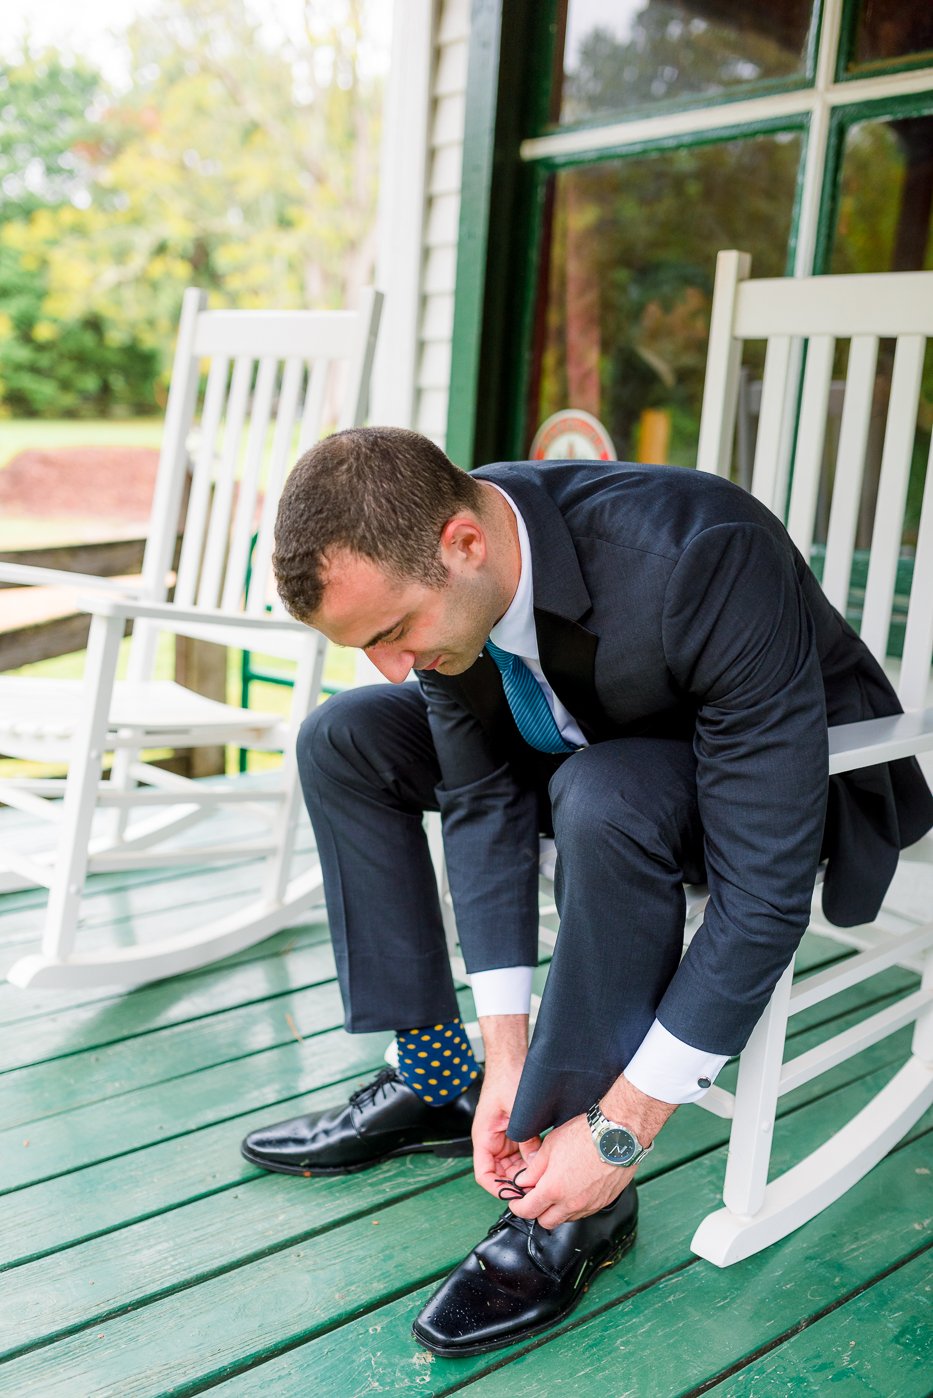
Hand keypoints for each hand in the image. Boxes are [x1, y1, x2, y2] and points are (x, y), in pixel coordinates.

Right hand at [472, 1014, 540, 1198]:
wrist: (512, 1057)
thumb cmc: (507, 1078)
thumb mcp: (517, 1113)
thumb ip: (525, 1140)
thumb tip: (536, 1166)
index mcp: (483, 1137)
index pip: (484, 1174)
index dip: (498, 1188)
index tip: (515, 1196)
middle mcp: (492, 1140)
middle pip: (501, 1173)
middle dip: (516, 1183)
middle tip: (536, 1190)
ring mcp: (504, 1136)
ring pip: (514, 1165)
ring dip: (526, 1171)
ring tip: (543, 1177)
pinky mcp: (516, 1131)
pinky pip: (523, 1152)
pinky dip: (533, 1158)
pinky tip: (547, 1160)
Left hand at [509, 1113, 632, 1228]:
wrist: (618, 1136)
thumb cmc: (585, 1135)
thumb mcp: (550, 1146)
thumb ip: (533, 1169)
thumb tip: (523, 1182)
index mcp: (554, 1190)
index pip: (528, 1211)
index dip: (517, 1206)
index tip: (516, 1201)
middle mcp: (571, 1203)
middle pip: (545, 1221)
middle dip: (537, 1211)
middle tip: (535, 1194)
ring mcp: (589, 1205)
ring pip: (565, 1218)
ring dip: (556, 1209)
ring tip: (556, 1188)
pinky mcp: (602, 1203)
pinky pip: (582, 1212)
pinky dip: (573, 1205)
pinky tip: (573, 1187)